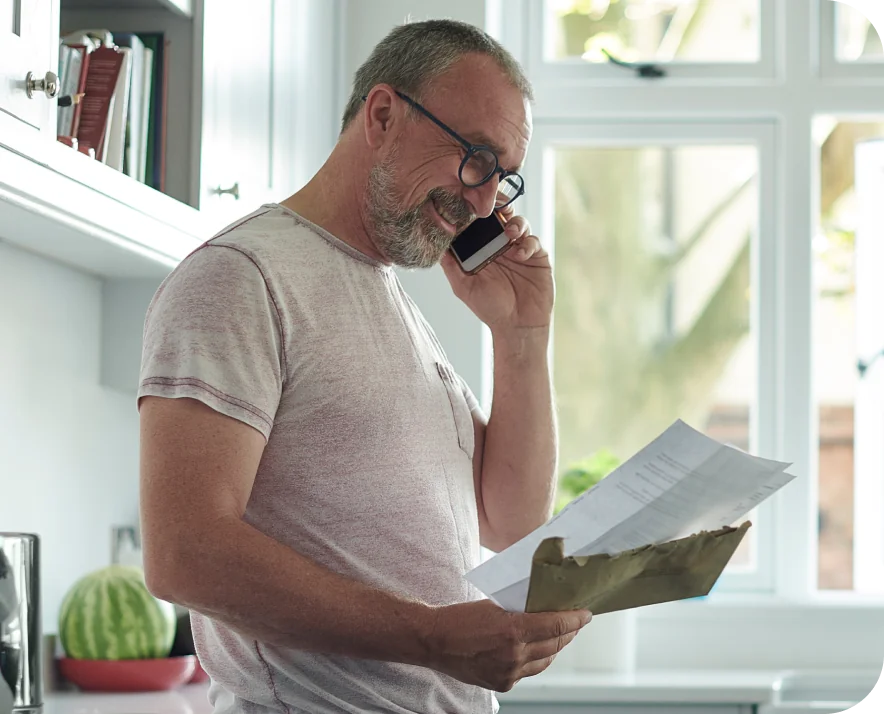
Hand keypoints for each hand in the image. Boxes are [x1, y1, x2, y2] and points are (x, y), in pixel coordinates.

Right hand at [420, 599, 590, 691]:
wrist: (435, 641)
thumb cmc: (461, 617)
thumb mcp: (494, 604)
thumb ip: (521, 609)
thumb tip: (545, 607)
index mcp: (513, 631)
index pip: (557, 625)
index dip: (576, 619)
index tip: (586, 613)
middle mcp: (515, 655)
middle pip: (556, 644)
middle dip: (570, 631)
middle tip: (577, 621)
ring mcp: (509, 672)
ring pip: (546, 660)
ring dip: (556, 647)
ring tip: (562, 635)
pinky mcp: (503, 683)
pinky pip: (529, 671)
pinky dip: (537, 659)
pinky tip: (538, 649)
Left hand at [440, 208, 553, 331]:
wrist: (517, 326)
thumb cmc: (490, 308)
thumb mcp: (464, 287)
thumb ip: (451, 266)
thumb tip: (435, 246)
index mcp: (483, 249)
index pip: (479, 223)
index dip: (476, 211)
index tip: (471, 203)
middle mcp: (502, 246)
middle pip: (501, 216)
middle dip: (499, 206)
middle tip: (495, 206)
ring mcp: (520, 249)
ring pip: (519, 223)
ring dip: (515, 223)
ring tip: (509, 233)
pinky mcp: (537, 256)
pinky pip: (534, 241)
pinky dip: (527, 243)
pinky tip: (520, 255)